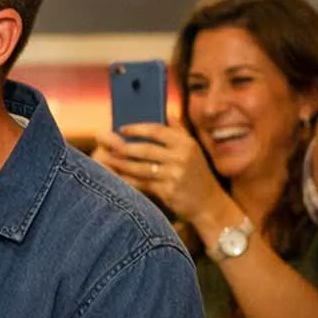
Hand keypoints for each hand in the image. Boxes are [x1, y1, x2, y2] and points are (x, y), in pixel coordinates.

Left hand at [90, 124, 236, 238]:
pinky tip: (117, 178)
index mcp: (186, 144)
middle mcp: (182, 157)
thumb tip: (168, 114)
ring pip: (141, 167)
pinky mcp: (168, 191)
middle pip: (146, 149)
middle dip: (125, 148)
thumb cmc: (198, 175)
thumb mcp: (194, 151)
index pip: (157, 130)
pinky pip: (143, 183)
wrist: (209, 203)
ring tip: (108, 160)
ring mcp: (175, 174)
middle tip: (109, 146)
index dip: (137, 128)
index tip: (122, 128)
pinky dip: (128, 180)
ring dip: (122, 164)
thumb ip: (179, 132)